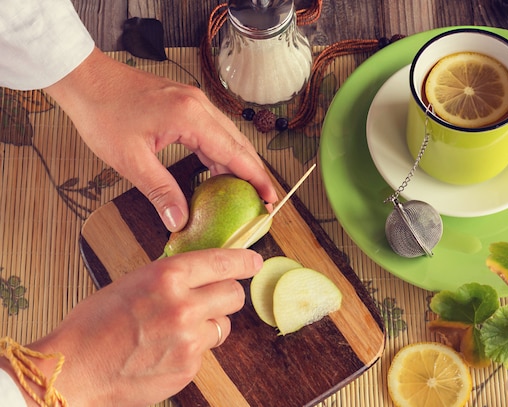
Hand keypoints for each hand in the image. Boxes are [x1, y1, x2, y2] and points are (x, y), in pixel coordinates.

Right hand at [25, 249, 262, 405]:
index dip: (243, 261)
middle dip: (225, 295)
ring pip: (222, 326)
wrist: (73, 369)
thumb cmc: (94, 324)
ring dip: (208, 325)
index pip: (222, 263)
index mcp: (167, 276)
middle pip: (233, 295)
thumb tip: (201, 274)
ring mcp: (189, 340)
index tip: (254, 262)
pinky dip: (191, 349)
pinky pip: (205, 351)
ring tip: (175, 330)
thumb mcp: (133, 283)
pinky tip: (163, 351)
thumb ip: (171, 278)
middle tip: (212, 298)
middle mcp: (183, 306)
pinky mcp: (188, 367)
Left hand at [44, 48, 276, 231]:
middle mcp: (199, 106)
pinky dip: (221, 153)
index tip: (271, 199)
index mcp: (191, 117)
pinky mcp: (185, 105)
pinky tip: (218, 171)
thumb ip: (160, 191)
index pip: (235, 153)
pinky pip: (213, 132)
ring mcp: (194, 103)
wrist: (85, 80)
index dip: (257, 179)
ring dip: (238, 164)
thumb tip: (179, 220)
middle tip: (263, 202)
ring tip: (245, 192)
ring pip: (228, 138)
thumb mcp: (131, 160)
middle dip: (254, 174)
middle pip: (239, 144)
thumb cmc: (103, 112)